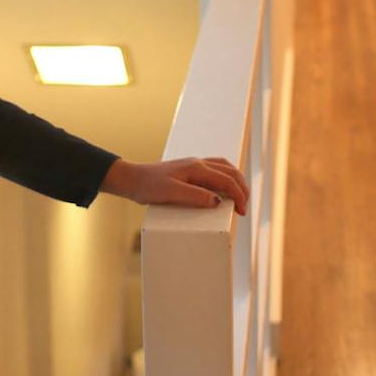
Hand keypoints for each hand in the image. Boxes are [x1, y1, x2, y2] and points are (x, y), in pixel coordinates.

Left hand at [101, 156, 249, 214]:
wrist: (132, 179)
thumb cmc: (148, 187)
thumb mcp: (171, 193)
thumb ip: (195, 196)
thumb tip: (217, 201)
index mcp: (197, 168)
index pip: (227, 180)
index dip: (239, 196)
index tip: (241, 212)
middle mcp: (199, 163)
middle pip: (231, 172)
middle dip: (242, 188)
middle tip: (244, 207)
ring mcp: (194, 164)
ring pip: (225, 168)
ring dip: (236, 181)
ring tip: (239, 197)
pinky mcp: (189, 169)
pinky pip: (215, 169)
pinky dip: (225, 177)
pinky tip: (222, 188)